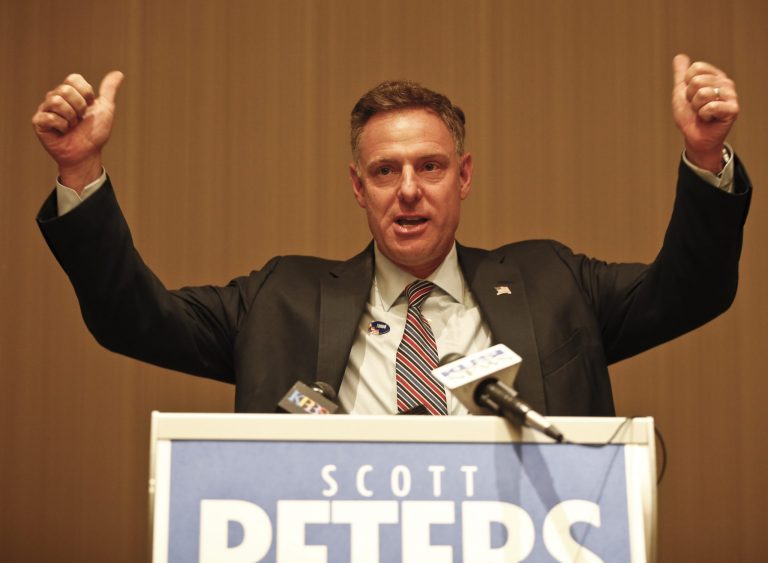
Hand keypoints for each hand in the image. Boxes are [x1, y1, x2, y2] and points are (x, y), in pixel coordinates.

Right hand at [32, 71, 123, 190]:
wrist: (87, 154)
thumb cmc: (94, 133)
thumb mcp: (105, 109)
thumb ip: (108, 91)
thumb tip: (118, 73)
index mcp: (70, 93)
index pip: (74, 78)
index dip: (86, 93)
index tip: (90, 106)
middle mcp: (55, 98)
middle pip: (65, 90)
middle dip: (80, 107)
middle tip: (81, 119)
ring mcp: (45, 109)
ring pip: (56, 101)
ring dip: (71, 117)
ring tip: (72, 126)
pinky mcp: (39, 122)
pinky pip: (48, 116)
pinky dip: (61, 126)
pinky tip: (63, 132)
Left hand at [671, 54, 737, 172]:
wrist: (694, 137)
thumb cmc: (689, 116)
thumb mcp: (681, 92)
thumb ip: (681, 74)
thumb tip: (679, 56)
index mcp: (715, 76)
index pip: (695, 68)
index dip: (686, 85)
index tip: (691, 96)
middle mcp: (725, 83)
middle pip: (697, 81)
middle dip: (690, 98)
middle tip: (697, 107)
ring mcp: (731, 95)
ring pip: (702, 94)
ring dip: (696, 108)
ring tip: (703, 113)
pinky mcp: (733, 109)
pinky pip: (709, 107)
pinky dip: (704, 116)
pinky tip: (709, 119)